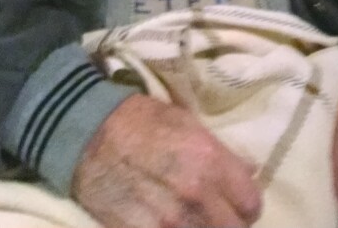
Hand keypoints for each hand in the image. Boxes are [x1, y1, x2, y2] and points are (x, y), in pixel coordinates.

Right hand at [71, 92, 261, 227]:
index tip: (237, 201)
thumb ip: (220, 152)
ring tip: (194, 218)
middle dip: (231, 222)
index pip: (252, 203)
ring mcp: (168, 222)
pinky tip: (171, 223)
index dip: (247, 203)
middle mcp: (193, 194)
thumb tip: (249, 172)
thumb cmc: (139, 120)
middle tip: (218, 213)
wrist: (86, 134)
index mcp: (207, 159)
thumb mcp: (185, 121)